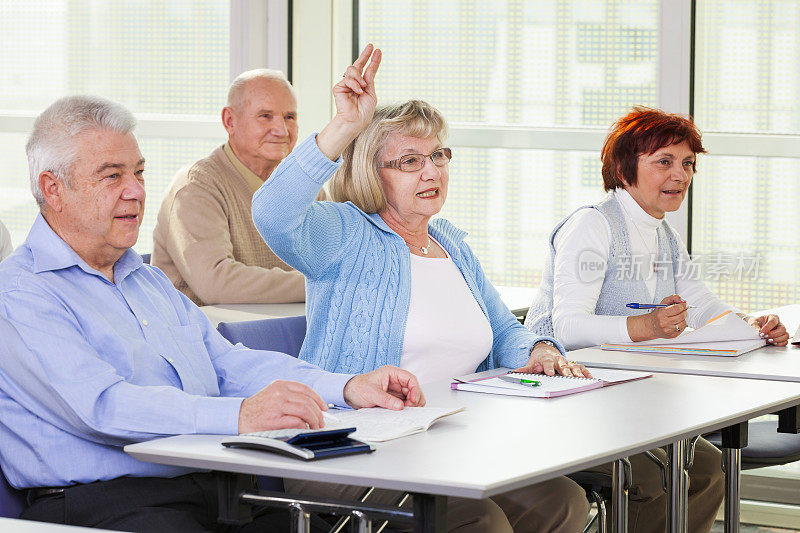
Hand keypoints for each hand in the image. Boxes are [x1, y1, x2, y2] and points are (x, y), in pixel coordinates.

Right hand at [238, 380, 326, 433]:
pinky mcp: (275, 420)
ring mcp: (277, 406)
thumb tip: (311, 405)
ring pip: (305, 410)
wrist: (238, 416)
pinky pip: (297, 421)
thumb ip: (289, 395)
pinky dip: (304, 426)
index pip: (306, 389)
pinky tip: (305, 428)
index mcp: (280, 385)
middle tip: (321, 421)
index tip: (323, 407)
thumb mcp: (273, 394)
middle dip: (318, 413)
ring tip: (315, 426)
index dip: (318, 399)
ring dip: (314, 420)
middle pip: (308, 401)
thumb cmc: (256, 408)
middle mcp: (280, 393)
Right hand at [317, 43, 381, 159]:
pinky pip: (348, 79)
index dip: (372, 60)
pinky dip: (355, 85)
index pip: (367, 69)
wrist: (356, 121)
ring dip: (359, 77)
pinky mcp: (339, 88)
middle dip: (365, 54)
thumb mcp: (371, 92)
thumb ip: (369, 79)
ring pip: (352, 69)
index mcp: (363, 84)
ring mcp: (346, 84)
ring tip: (363, 88)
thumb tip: (370, 66)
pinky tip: (357, 92)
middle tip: (371, 46)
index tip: (377, 50)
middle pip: (358, 64)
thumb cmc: (364, 111)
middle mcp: (354, 83)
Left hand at [343, 365, 425, 409]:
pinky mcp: (394, 398)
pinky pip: (405, 403)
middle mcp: (396, 381)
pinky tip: (402, 412)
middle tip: (409, 408)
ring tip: (406, 411)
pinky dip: (406, 408)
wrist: (350, 394)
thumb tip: (400, 406)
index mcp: (392, 373)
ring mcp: (396, 390)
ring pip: (411, 396)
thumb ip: (386, 400)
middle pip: (413, 389)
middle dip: (414, 399)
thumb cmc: (358, 388)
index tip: (413, 400)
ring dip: (411, 404)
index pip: (410, 379)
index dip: (415, 389)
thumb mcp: (372, 394)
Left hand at [515, 342, 592, 377]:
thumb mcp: (531, 362)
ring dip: (577, 373)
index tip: (549, 373)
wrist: (545, 350)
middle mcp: (557, 360)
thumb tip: (516, 371)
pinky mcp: (571, 364)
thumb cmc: (539, 358)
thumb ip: (526, 368)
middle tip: (568, 376)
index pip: (547, 363)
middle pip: (562, 364)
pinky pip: (580, 368)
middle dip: (565, 371)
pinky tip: (589, 378)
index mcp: (547, 358)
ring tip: (581, 379)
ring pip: (572, 366)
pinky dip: (585, 372)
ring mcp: (565, 362)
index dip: (548, 368)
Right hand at [628, 294, 687, 340]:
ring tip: (678, 317)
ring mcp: (669, 330)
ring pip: (684, 322)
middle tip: (681, 310)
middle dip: (684, 311)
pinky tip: (676, 322)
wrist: (651, 326)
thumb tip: (682, 300)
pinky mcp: (672, 335)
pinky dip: (681, 324)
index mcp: (662, 313)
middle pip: (682, 315)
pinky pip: (682, 328)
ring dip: (683, 318)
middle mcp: (665, 322)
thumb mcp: (662, 304)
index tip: (683, 304)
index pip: (678, 308)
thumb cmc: (657, 315)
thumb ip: (673, 298)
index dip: (683, 305)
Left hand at [746, 314, 788, 345]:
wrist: (757, 326)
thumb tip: (758, 331)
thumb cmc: (757, 322)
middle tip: (764, 337)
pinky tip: (773, 343)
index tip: (761, 333)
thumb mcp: (753, 321)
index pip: (773, 322)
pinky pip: (785, 341)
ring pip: (786, 336)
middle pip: (782, 329)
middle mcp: (779, 324)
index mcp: (773, 317)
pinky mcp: (782, 337)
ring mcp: (782, 331)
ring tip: (768, 340)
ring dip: (777, 340)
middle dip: (773, 334)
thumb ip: (755, 325)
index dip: (767, 328)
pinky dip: (780, 343)